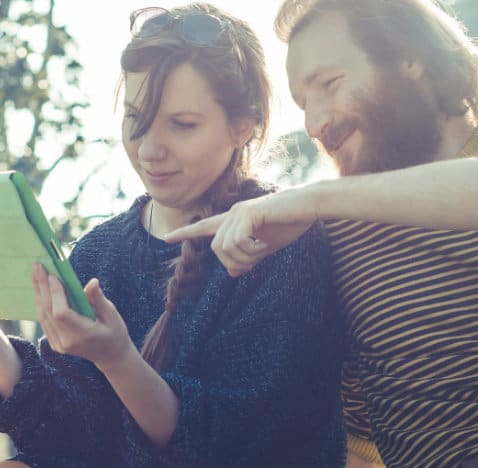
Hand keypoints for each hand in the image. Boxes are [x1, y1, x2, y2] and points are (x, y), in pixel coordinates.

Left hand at [30, 263, 135, 368]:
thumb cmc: (114, 333)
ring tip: (36, 273)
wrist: (110, 355)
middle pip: (48, 312)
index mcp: (83, 335)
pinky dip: (41, 302)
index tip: (54, 275)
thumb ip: (98, 300)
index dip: (56, 294)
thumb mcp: (112, 315)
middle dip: (42, 287)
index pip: (62, 314)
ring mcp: (58, 344)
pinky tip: (40, 288)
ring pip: (43, 315)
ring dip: (39, 292)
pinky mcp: (54, 342)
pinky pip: (44, 320)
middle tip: (38, 266)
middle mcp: (67, 342)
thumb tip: (92, 282)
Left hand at [162, 189, 315, 276]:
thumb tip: (231, 272)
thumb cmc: (291, 223)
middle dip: (235, 262)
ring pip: (225, 247)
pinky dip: (251, 250)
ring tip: (263, 249)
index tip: (167, 237)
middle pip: (217, 248)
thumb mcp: (266, 247)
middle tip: (257, 258)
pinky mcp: (249, 212)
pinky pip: (237, 241)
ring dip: (246, 257)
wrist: (310, 206)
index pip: (205, 227)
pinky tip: (265, 243)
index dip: (186, 233)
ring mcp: (239, 211)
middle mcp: (232, 213)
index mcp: (235, 220)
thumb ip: (248, 257)